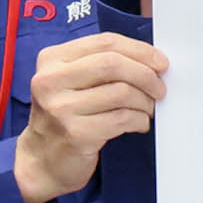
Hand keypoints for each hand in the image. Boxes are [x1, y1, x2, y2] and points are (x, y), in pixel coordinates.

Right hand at [13, 33, 168, 202]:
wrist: (42, 160)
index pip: (105, 42)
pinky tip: (138, 123)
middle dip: (146, 75)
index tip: (160, 62)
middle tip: (159, 88)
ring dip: (144, 101)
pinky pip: (122, 118)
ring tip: (147, 109)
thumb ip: (102, 65)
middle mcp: (51, 80)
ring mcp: (61, 107)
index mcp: (52, 59)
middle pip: (113, 64)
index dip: (139, 50)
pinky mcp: (75, 133)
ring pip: (121, 92)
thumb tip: (151, 60)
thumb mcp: (72, 82)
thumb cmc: (65, 116)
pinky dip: (139, 120)